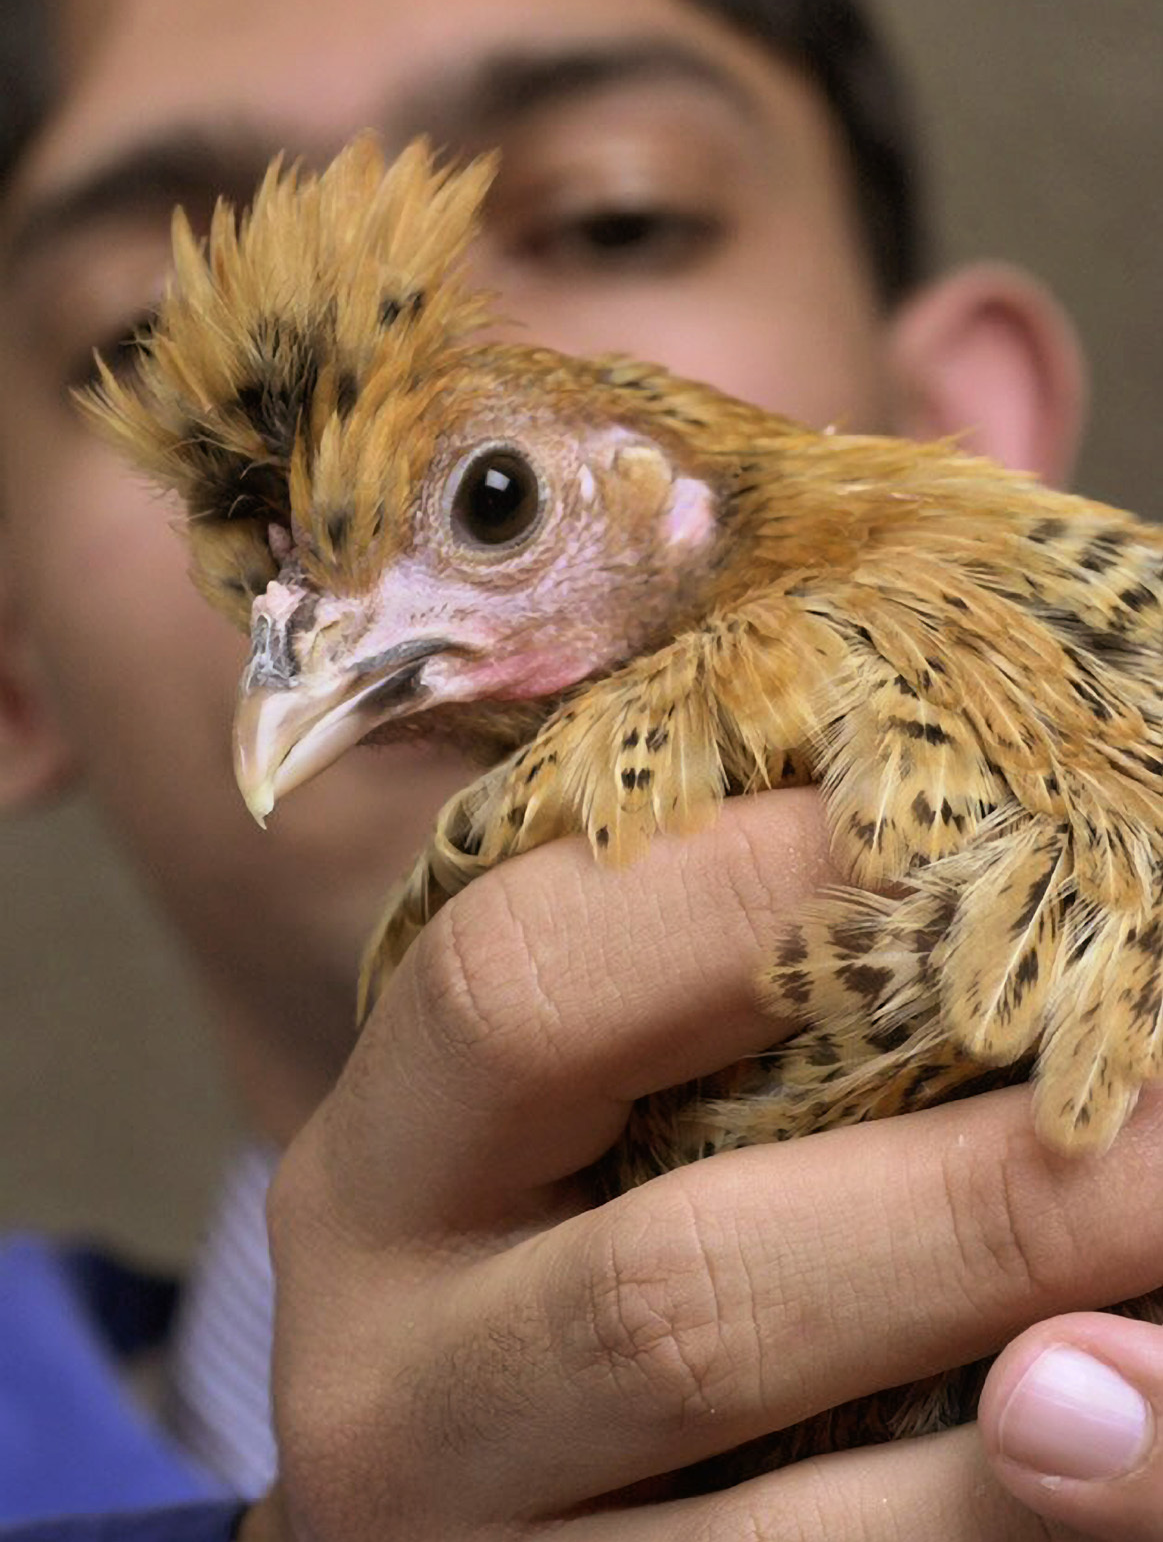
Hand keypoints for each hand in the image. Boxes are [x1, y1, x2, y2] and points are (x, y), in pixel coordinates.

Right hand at [239, 790, 1162, 1539]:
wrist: (429, 1507)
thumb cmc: (532, 1222)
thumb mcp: (534, 1106)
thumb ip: (667, 991)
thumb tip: (934, 854)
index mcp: (375, 1173)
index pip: (523, 986)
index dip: (757, 888)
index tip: (982, 842)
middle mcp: (392, 1393)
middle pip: (674, 1297)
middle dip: (970, 1211)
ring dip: (1033, 1454)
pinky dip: (991, 1539)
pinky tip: (1103, 1461)